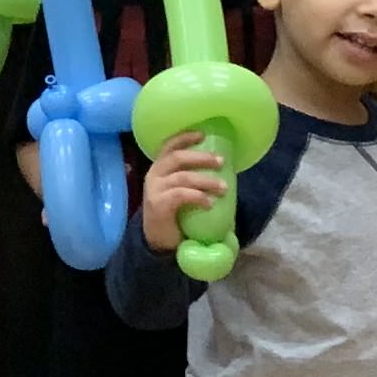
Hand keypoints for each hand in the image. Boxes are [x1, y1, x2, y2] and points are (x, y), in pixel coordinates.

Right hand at [137, 132, 225, 247]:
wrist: (158, 242)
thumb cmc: (174, 214)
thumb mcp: (179, 191)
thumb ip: (190, 180)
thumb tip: (221, 169)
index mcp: (159, 169)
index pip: (169, 147)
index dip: (184, 138)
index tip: (202, 134)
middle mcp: (154, 175)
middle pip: (177, 158)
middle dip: (201, 158)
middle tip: (221, 161)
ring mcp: (154, 190)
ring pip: (183, 177)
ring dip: (206, 181)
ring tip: (223, 188)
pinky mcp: (158, 205)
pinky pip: (181, 195)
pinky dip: (198, 197)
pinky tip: (209, 204)